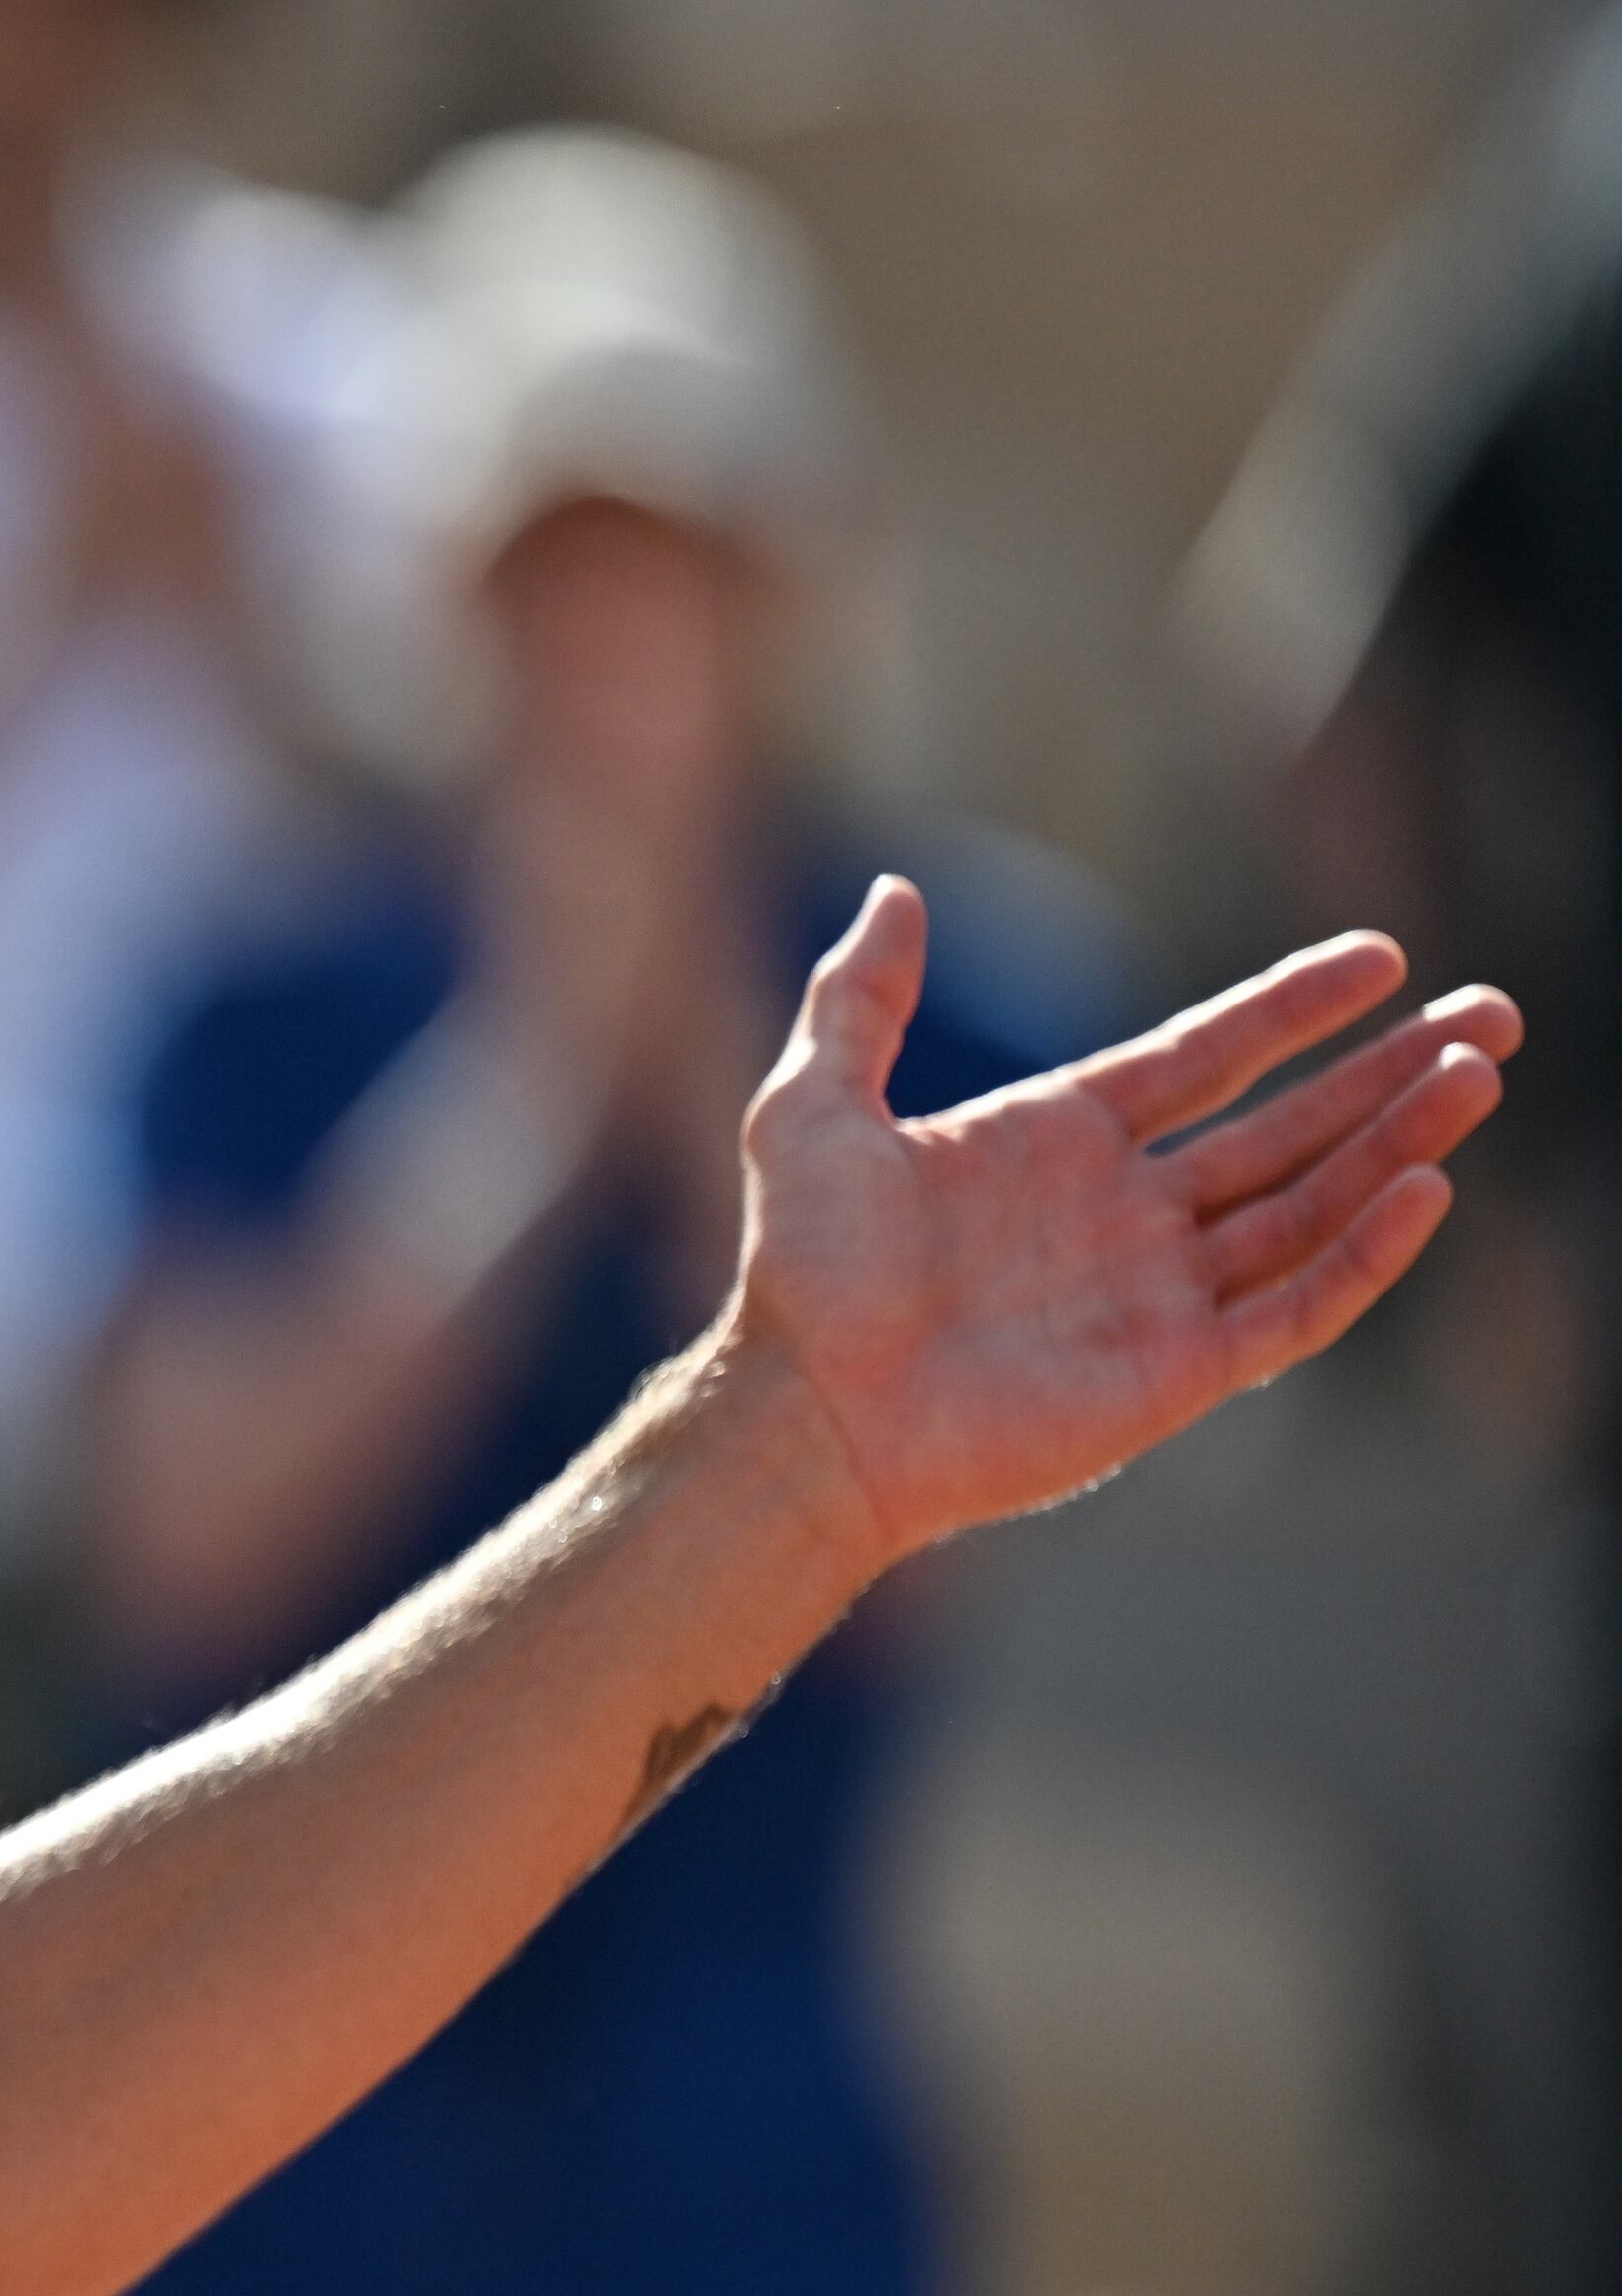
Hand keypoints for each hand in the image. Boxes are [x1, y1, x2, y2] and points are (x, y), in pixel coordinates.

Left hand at [728, 877, 1513, 1565]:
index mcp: (1058, 1140)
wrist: (806, 1408)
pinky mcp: (1176, 1374)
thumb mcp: (813, 1108)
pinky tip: (1425, 1190)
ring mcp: (1156, 1292)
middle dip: (1388, 1072)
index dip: (1294, 1009)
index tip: (1385, 957)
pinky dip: (1363, 1254)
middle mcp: (1123, 1211)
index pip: (1207, 1057)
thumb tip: (893, 887)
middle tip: (1492, 1014)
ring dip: (1397, 1145)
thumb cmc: (803, 1270)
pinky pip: (1294, 1307)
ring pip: (1309, 1206)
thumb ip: (860, 999)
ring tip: (1478, 1077)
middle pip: (1287, 1127)